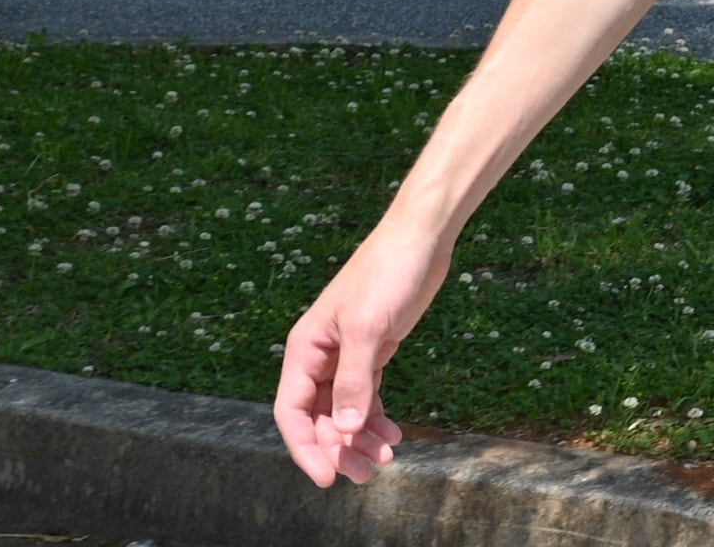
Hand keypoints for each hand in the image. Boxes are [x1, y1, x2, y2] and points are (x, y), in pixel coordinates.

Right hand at [275, 221, 447, 484]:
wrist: (422, 237)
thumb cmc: (388, 273)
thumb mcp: (368, 328)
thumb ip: (354, 380)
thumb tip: (341, 428)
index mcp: (305, 349)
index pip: (292, 412)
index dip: (305, 447)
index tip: (326, 477)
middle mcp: (320, 355)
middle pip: (318, 417)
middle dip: (338, 449)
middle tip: (365, 474)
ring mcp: (347, 355)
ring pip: (343, 410)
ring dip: (359, 437)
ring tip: (386, 457)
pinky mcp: (374, 350)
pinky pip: (366, 396)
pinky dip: (376, 418)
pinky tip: (392, 435)